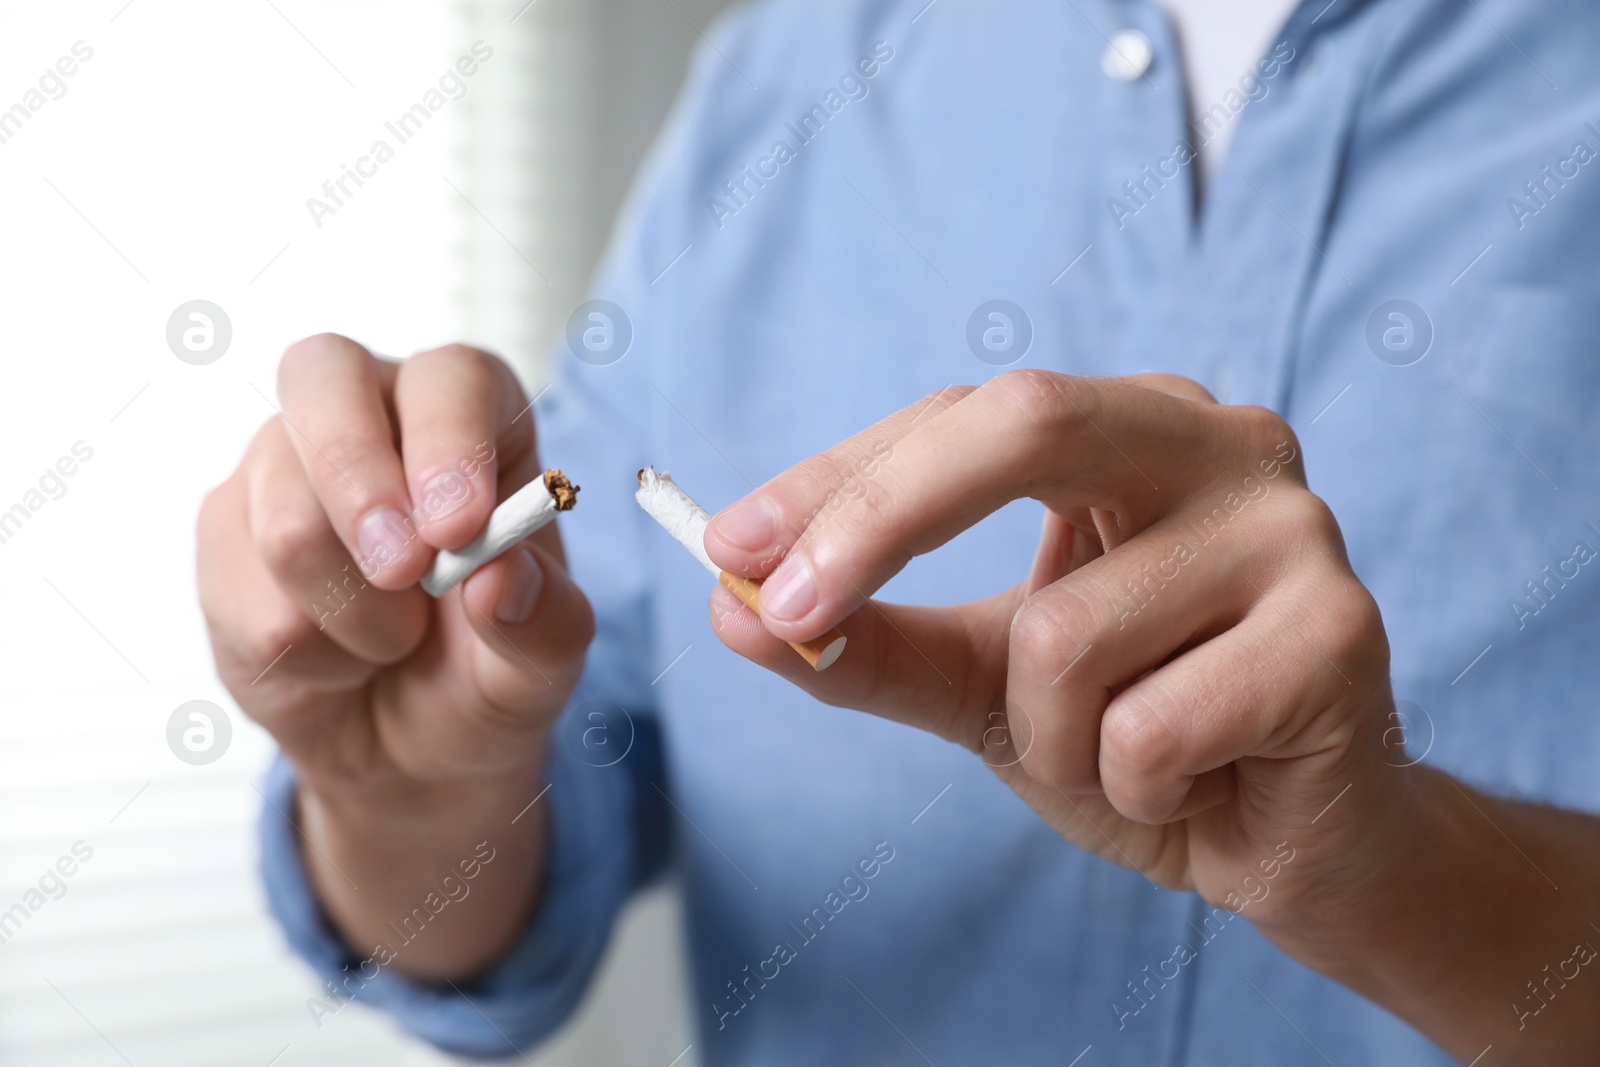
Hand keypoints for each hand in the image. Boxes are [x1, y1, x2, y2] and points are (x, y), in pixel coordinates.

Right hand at [197, 334, 592, 976]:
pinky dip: (283, 630)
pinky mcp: (227, 532)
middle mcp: (380, 423)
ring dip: (331, 587)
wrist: (420, 751)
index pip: (460, 377)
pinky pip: (222, 566)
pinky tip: (337, 656)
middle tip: (399, 575)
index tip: (456, 528)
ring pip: (267, 485)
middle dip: (356, 480)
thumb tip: (498, 574)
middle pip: (329, 379)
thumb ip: (540, 617)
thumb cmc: (496, 680)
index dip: (450, 437)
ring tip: (390, 644)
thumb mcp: (544, 666)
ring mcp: (292, 471)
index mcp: (479, 425)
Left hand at [704, 370, 1406, 933]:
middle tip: (782, 611)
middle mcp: (1222, 442)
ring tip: (1123, 755)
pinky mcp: (1342, 633)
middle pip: (1026, 422)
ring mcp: (1294, 528)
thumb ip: (866, 640)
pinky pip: (1149, 729)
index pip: (962, 414)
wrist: (1280, 845)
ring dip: (1051, 737)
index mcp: (1133, 428)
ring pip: (1065, 634)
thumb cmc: (1133, 738)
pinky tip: (1197, 782)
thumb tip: (729, 604)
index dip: (839, 481)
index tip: (726, 548)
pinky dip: (1133, 787)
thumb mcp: (980, 682)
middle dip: (878, 519)